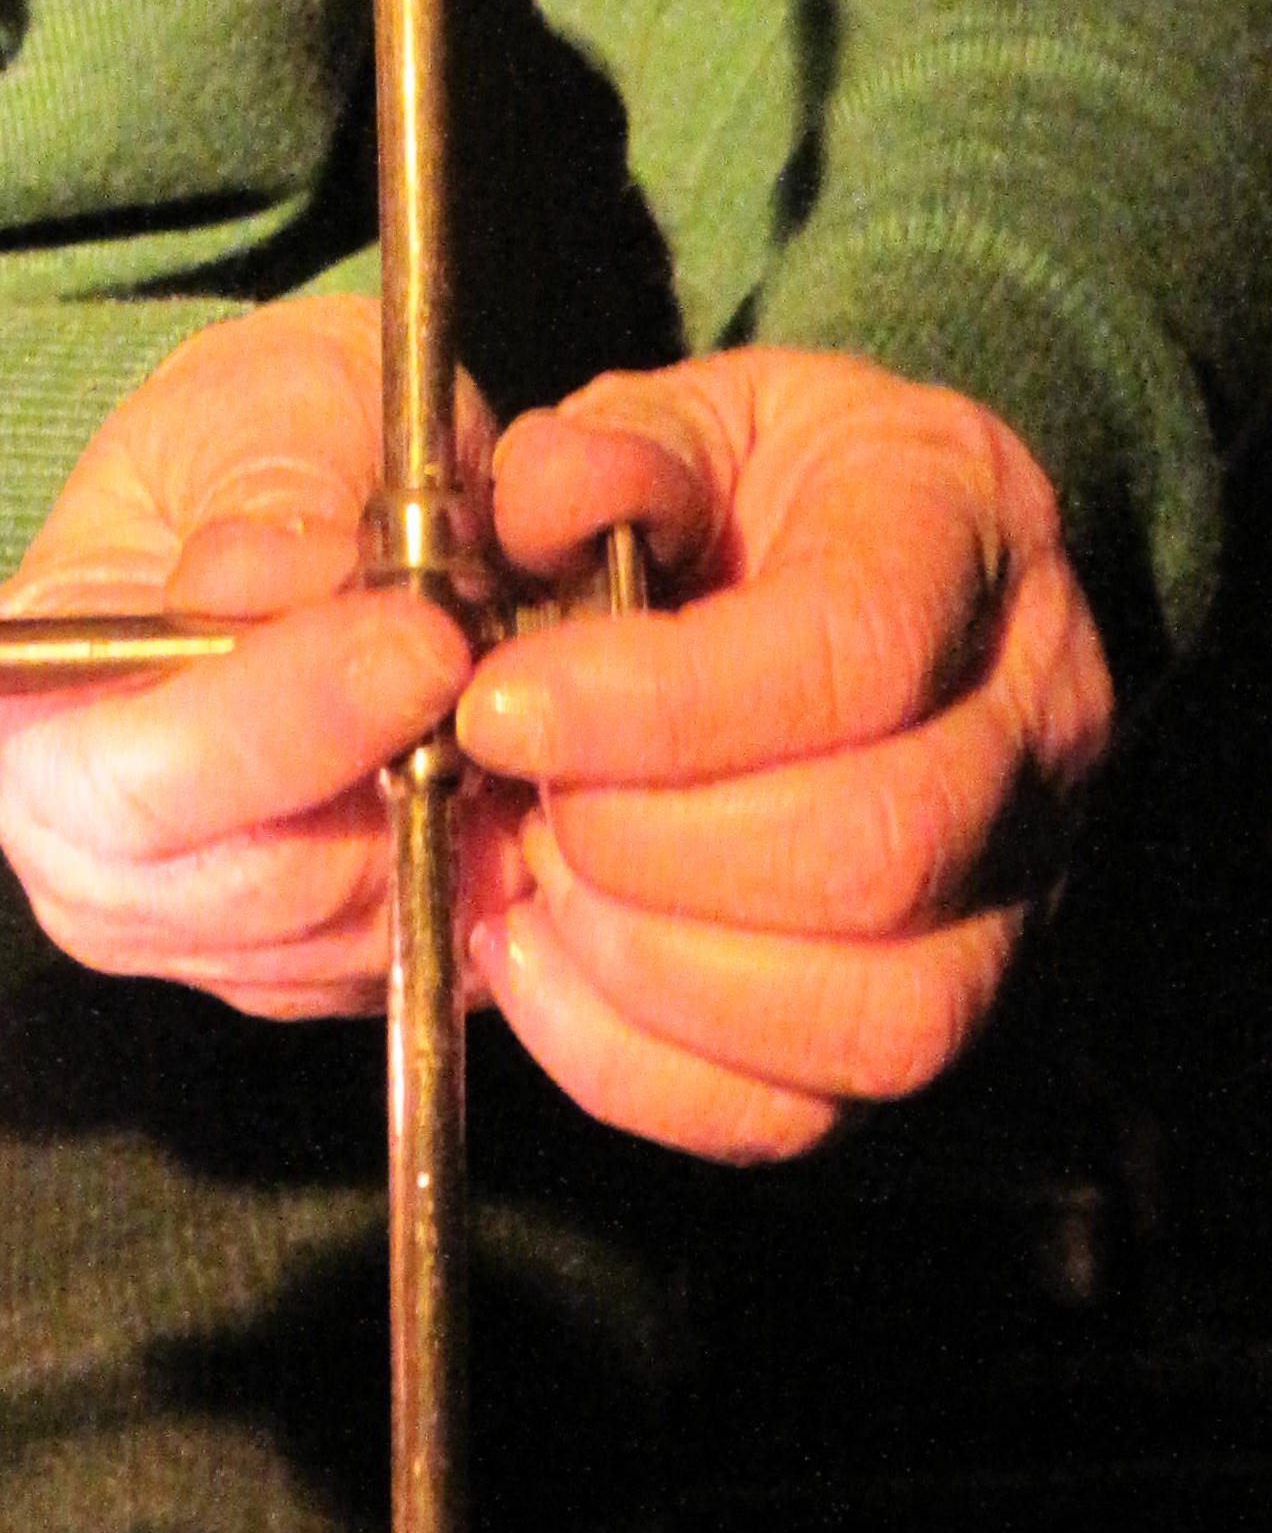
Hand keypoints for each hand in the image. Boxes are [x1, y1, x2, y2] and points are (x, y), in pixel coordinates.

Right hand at [0, 299, 488, 1012]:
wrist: (287, 492)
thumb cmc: (246, 445)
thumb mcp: (259, 416)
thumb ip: (274, 501)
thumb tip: (285, 587)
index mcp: (22, 723)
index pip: (139, 781)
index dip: (283, 723)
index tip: (415, 635)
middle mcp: (90, 866)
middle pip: (264, 887)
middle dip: (398, 777)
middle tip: (498, 659)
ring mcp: (206, 940)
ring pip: (368, 929)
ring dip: (467, 813)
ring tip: (517, 687)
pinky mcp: (317, 971)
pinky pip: (435, 951)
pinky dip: (496, 858)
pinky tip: (520, 757)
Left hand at [455, 350, 1114, 1160]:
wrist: (872, 564)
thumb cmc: (756, 496)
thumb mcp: (685, 417)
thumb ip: (608, 450)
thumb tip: (545, 497)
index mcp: (969, 540)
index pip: (860, 656)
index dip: (662, 706)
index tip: (499, 707)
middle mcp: (1033, 731)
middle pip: (874, 853)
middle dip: (649, 846)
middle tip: (529, 797)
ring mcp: (1010, 894)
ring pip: (873, 1016)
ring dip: (655, 973)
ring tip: (540, 885)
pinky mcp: (934, 1016)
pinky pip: (807, 1114)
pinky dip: (643, 1072)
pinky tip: (543, 968)